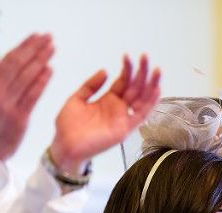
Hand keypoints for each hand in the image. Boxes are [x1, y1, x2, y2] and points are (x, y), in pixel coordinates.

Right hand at [0, 33, 54, 160]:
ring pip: (26, 78)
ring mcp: (7, 106)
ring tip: (52, 48)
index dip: (24, 46)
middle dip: (35, 49)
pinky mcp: (19, 118)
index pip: (8, 60)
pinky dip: (41, 82)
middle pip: (18, 65)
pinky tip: (50, 70)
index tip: (37, 35)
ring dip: (41, 60)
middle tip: (49, 37)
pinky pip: (32, 96)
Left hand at [49, 54, 160, 172]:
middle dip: (142, 72)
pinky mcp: (124, 129)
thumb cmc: (68, 127)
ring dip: (151, 85)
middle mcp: (118, 108)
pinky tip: (156, 91)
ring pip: (142, 100)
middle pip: (135, 87)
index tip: (127, 57)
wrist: (65, 146)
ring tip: (156, 71)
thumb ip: (91, 86)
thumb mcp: (76, 99)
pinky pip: (141, 116)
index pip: (123, 81)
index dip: (127, 69)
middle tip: (145, 57)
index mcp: (107, 100)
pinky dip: (150, 104)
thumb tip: (105, 71)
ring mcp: (122, 118)